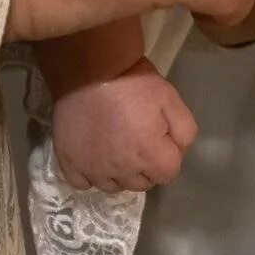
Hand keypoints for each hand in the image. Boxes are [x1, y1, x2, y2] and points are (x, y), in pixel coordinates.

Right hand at [50, 59, 197, 192]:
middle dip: (145, 166)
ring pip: (113, 186)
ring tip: (115, 145)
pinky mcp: (69, 163)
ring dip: (119, 172)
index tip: (159, 137)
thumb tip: (179, 151)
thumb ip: (185, 132)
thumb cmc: (133, 82)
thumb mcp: (171, 99)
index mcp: (149, 155)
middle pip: (141, 183)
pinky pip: (83, 183)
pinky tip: (93, 155)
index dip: (167, 155)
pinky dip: (90, 174)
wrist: (90, 68)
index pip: (168, 174)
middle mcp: (122, 170)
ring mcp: (93, 169)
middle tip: (138, 138)